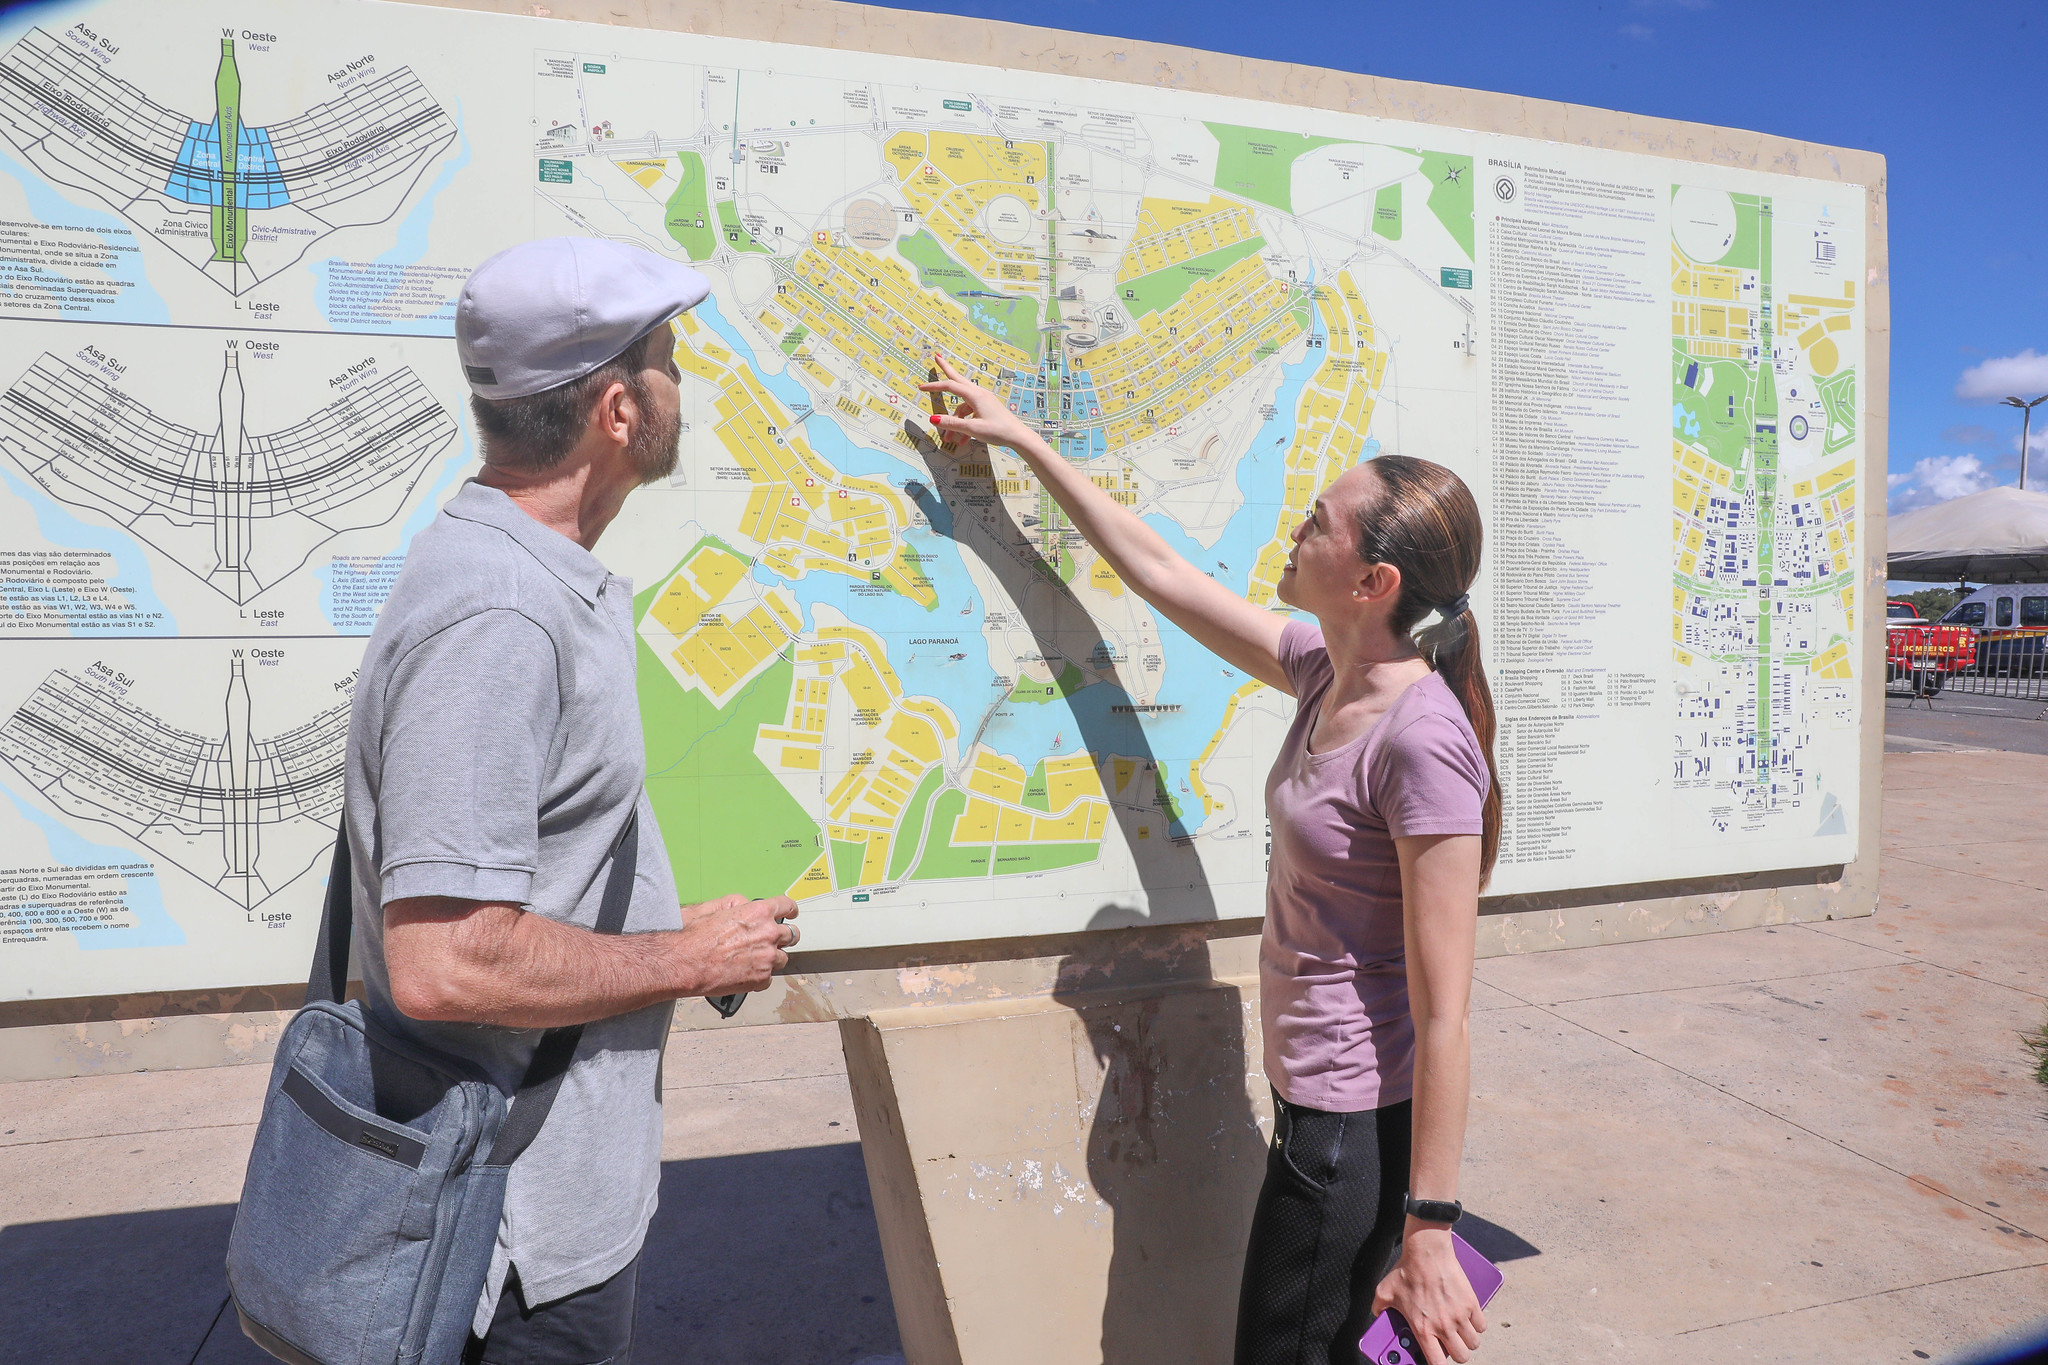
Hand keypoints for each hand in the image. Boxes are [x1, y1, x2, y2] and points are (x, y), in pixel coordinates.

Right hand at [675, 893, 797, 994]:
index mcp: (759, 913)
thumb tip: (746, 905)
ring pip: (783, 958)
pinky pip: (769, 977)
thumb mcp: (715, 906)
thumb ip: (738, 903)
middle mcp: (769, 934)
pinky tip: (745, 972)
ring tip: (755, 959)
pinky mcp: (761, 979)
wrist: (684, 963)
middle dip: (784, 936)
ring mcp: (767, 958)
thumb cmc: (694, 936)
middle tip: (773, 939)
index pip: (788, 907)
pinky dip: (760, 975)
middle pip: (792, 935)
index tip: (790, 914)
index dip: (790, 910)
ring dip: (773, 957)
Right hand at [919, 352, 1039, 452]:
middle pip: (958, 380)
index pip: (950, 386)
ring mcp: (984, 400)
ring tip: (949, 439)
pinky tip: (963, 440)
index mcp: (975, 396)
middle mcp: (979, 394)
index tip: (921, 387)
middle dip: (946, 370)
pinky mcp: (987, 408)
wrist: (1018, 436)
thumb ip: (952, 423)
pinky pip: (970, 414)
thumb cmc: (998, 431)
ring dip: (954, 421)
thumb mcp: (973, 429)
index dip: (934, 386)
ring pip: (963, 406)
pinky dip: (964, 425)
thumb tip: (932, 419)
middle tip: (937, 358)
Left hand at [1371, 1226, 1484, 1363]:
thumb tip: (1377, 1313)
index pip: (1437, 1363)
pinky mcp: (1471, 1303)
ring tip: (1459, 1332)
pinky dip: (1477, 1324)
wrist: (1427, 1252)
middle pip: (1461, 1356)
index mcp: (1423, 1329)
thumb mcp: (1385, 1291)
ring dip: (1467, 1340)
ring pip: (1473, 1342)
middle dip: (1457, 1353)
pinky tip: (1468, 1319)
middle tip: (1450, 1344)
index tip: (1437, 1361)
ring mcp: (1459, 1315)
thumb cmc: (1406, 1271)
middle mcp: (1443, 1326)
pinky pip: (1481, 1325)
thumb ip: (1379, 1307)